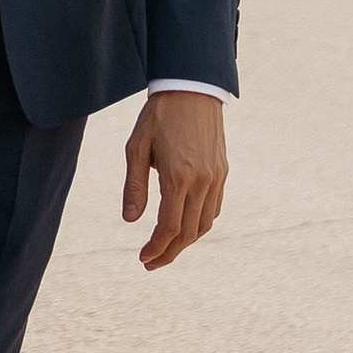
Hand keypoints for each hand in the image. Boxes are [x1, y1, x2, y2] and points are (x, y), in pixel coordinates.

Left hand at [122, 90, 226, 269]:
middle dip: (169, 253)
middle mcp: (202, 182)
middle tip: (150, 263)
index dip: (156, 248)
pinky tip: (183, 226)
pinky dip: (199, 224)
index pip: (169, 228)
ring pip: (204, 224)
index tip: (143, 259)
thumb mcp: (136, 148)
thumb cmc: (158, 116)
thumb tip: (130, 220)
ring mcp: (216, 178)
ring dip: (185, 242)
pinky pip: (213, 209)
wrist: (192, 89)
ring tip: (165, 249)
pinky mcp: (222, 172)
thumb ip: (134, 185)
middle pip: (188, 233)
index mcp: (178, 177)